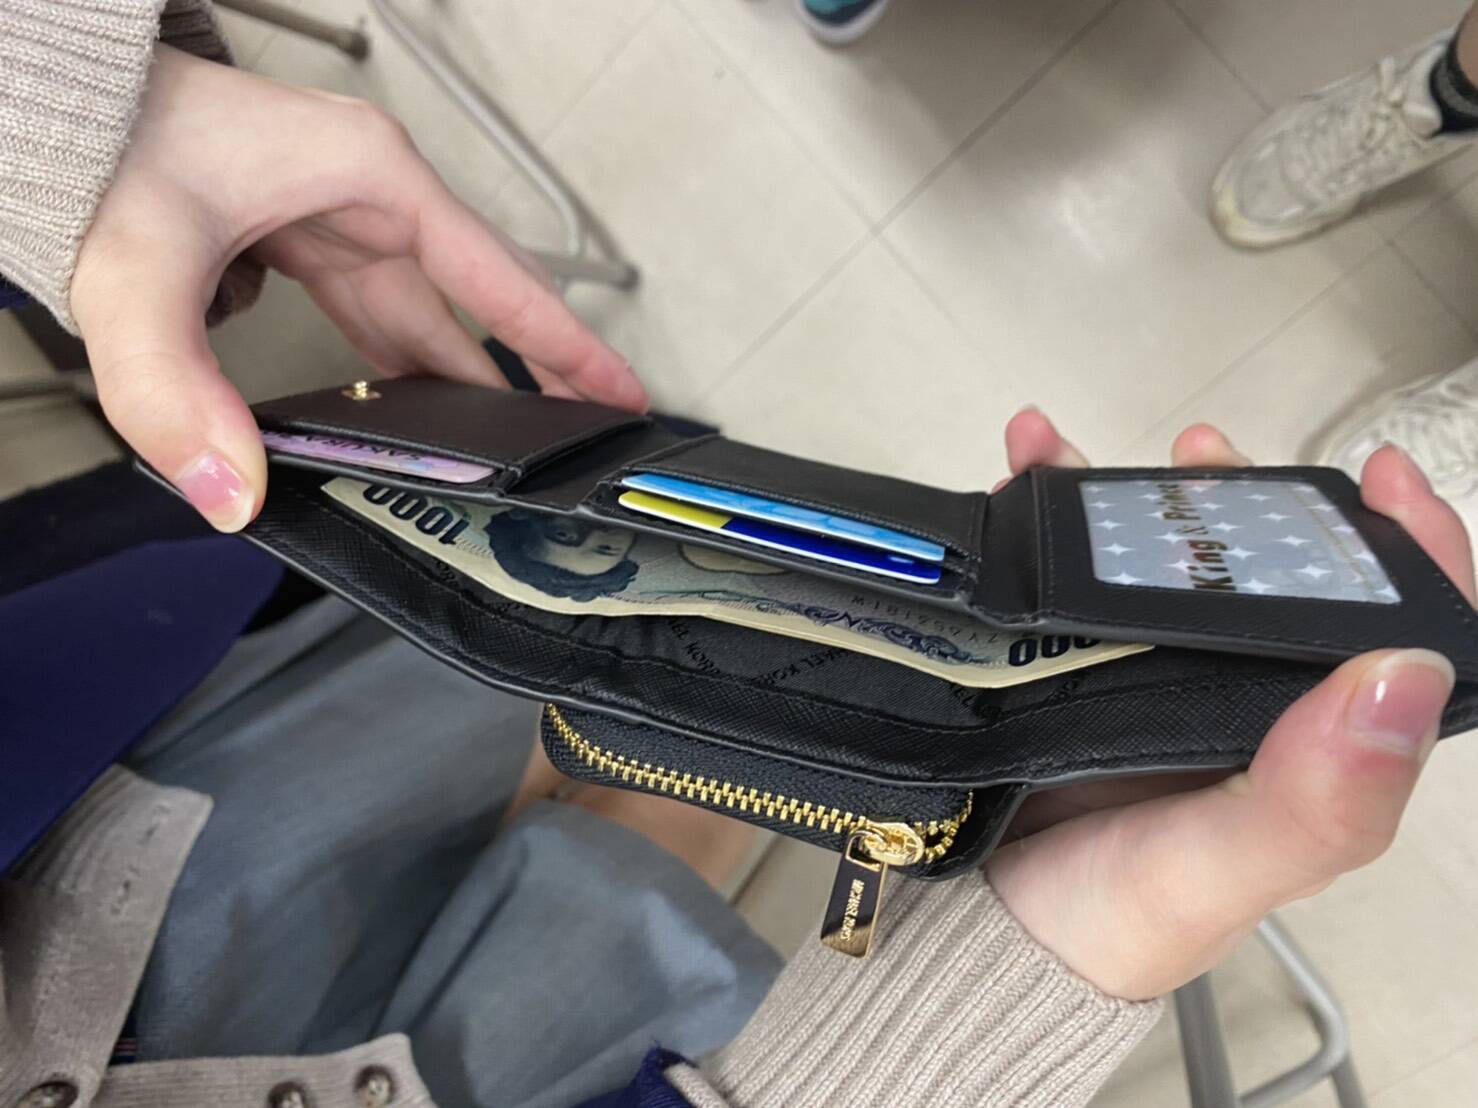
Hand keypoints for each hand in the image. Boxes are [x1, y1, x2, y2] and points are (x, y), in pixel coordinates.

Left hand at [70, 46, 645, 531]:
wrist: (47, 113)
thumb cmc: (104, 146)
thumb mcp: (136, 273)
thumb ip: (176, 390)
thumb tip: (234, 491)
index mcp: (371, 178)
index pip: (496, 275)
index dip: (564, 342)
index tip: (621, 389)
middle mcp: (368, 196)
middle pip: (475, 304)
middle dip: (530, 373)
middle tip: (582, 437)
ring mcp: (340, 219)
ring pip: (426, 317)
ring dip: (461, 381)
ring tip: (512, 445)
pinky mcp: (307, 243)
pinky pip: (378, 316)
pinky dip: (400, 366)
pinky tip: (412, 412)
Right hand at [985, 410, 1474, 1000]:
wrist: (977, 933)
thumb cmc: (1112, 916)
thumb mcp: (1221, 870)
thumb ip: (1317, 802)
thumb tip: (1407, 670)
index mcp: (1309, 743)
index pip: (1398, 639)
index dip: (1411, 555)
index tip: (1378, 482)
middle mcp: (1239, 696)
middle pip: (1274, 573)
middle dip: (1250, 499)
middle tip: (1202, 454)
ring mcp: (1148, 670)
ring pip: (1169, 557)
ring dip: (1144, 493)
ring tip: (1095, 453)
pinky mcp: (1067, 656)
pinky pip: (1066, 560)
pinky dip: (1044, 501)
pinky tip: (1023, 458)